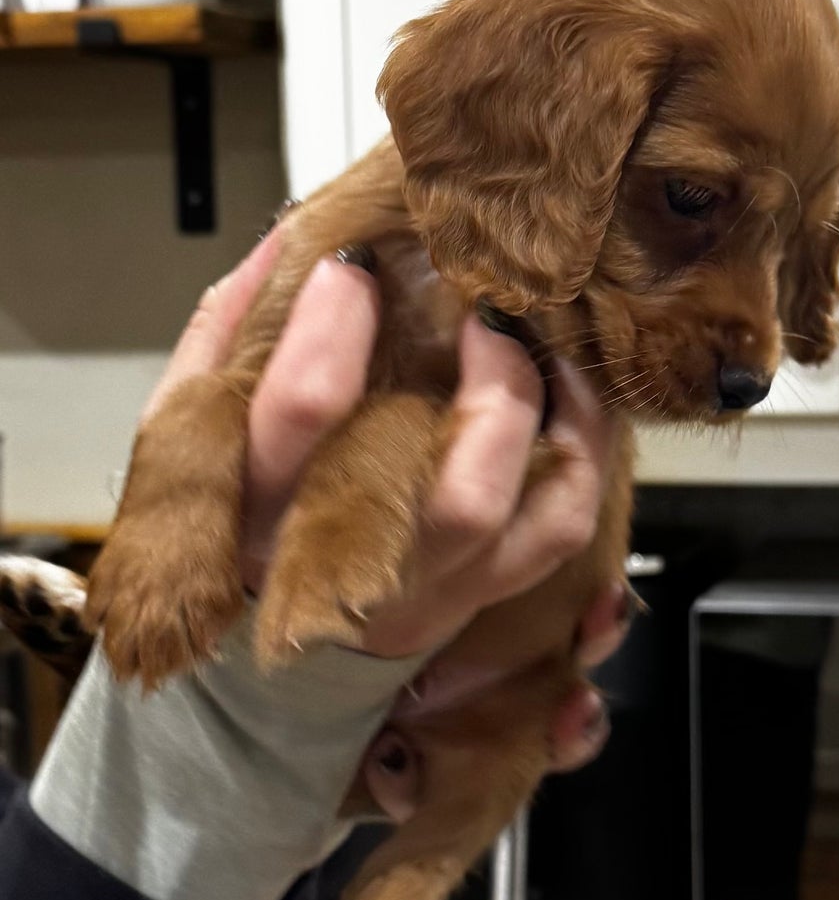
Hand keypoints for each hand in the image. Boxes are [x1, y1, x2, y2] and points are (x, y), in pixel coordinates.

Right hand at [146, 232, 630, 812]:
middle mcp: (356, 567)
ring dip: (555, 414)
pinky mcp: (481, 597)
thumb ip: (228, 332)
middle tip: (490, 307)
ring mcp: (432, 591)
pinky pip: (562, 528)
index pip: (304, 413)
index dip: (336, 322)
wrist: (265, 659)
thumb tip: (290, 240)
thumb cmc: (235, 517)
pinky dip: (585, 451)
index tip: (356, 262)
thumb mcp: (193, 427)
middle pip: (458, 492)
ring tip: (545, 341)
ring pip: (532, 518)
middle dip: (495, 382)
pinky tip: (567, 391)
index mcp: (258, 515)